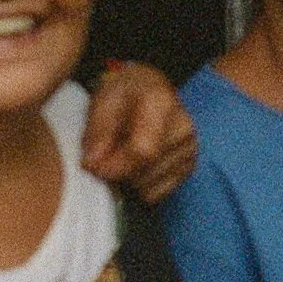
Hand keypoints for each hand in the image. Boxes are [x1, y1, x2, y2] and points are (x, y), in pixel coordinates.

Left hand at [81, 63, 197, 205]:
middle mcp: (183, 126)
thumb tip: (93, 163)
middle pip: (145, 171)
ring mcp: (189, 148)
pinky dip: (140, 185)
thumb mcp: (102, 100)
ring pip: (148, 187)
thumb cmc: (122, 93)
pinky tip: (136, 164)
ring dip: (128, 178)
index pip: (143, 150)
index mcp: (162, 102)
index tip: (93, 166)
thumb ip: (98, 130)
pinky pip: (156, 193)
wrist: (145, 88)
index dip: (114, 165)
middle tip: (105, 152)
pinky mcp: (188, 167)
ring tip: (122, 153)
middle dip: (117, 171)